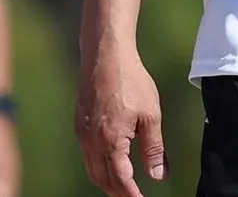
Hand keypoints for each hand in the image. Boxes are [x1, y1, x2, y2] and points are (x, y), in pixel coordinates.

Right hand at [74, 45, 165, 196]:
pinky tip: (111, 163)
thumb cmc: (130, 81)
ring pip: (92, 169)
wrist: (105, 56)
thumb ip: (154, 149)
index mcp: (110, 141)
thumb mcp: (150, 116)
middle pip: (102, 179)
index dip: (132, 195)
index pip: (120, 180)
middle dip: (118, 192)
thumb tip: (158, 176)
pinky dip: (99, 166)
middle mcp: (91, 141)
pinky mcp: (79, 124)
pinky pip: (87, 155)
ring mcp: (82, 133)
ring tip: (124, 187)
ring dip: (107, 182)